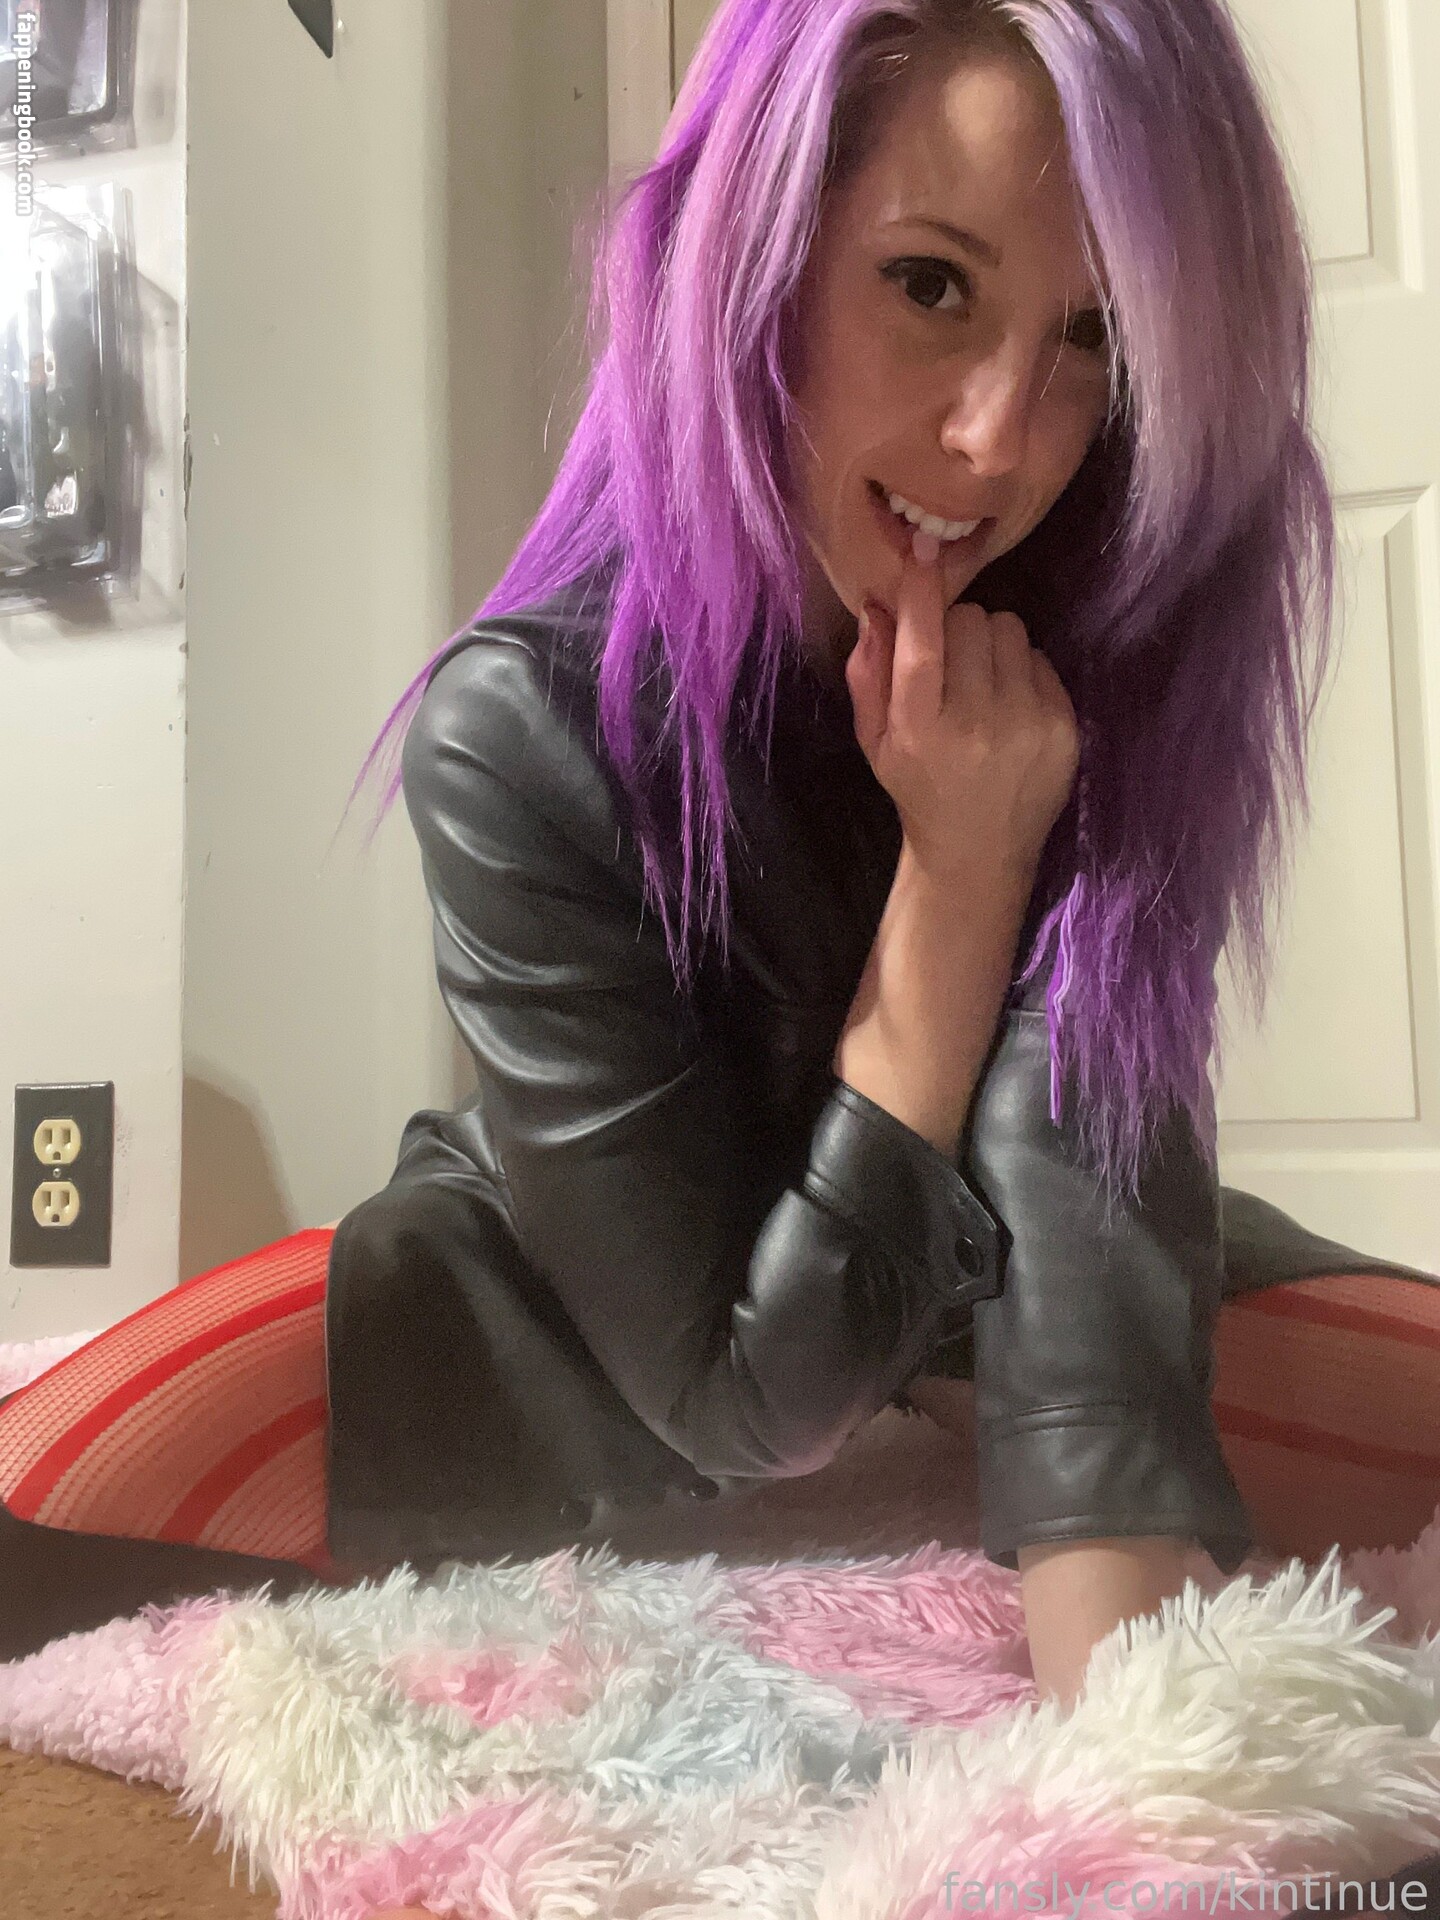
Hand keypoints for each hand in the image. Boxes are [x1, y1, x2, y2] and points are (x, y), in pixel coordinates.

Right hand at [845, 535, 1079, 889]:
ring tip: (981, 686)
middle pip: (970, 620)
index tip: (924, 549)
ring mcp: (1027, 724)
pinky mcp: (1064, 726)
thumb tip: (878, 605)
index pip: (923, 643)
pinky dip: (1021, 672)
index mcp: (920, 728)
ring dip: (991, 645)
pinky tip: (1009, 708)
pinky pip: (1039, 658)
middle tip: (949, 665)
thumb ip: (869, 673)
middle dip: (955, 628)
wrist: (979, 852)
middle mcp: (976, 723)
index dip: (923, 592)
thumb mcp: (876, 741)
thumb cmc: (919, 788)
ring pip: (1009, 629)